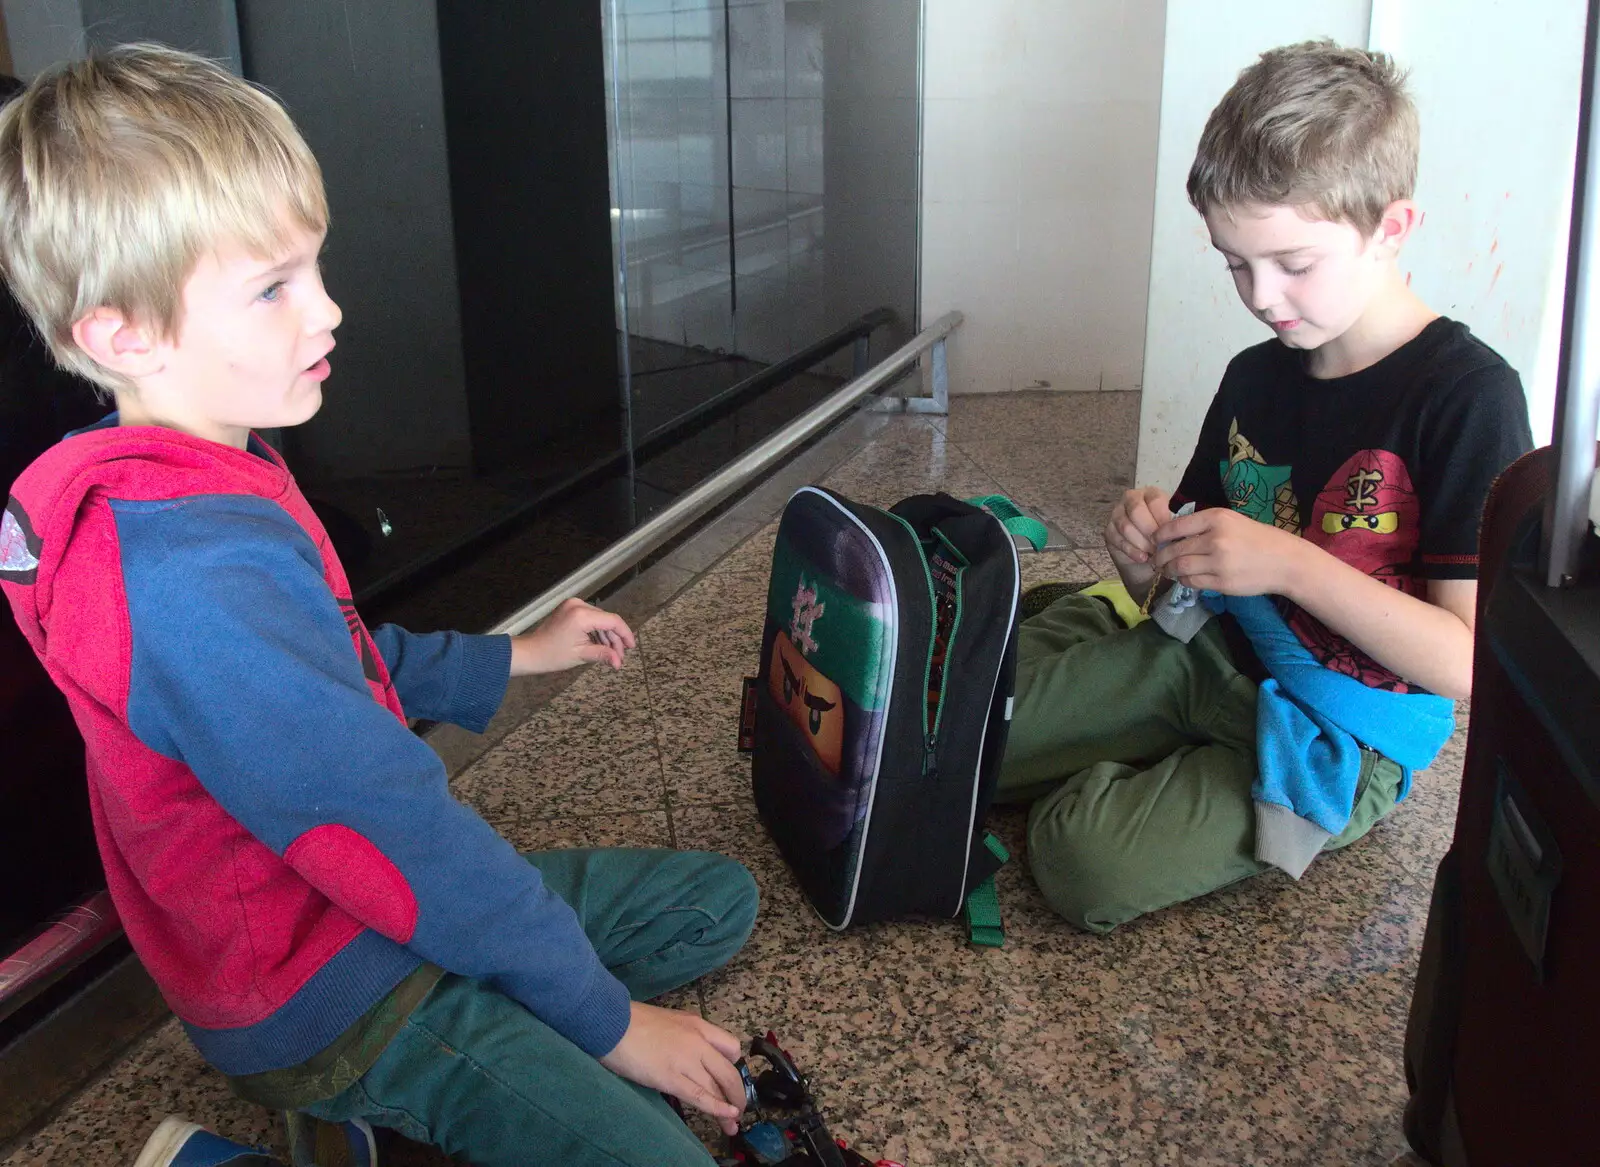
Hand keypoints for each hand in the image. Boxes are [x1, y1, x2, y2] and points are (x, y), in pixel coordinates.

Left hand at [509, 598, 636, 675]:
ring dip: (606, 636)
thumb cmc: (552, 655)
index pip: (612, 621)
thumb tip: (619, 662)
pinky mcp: (569, 608)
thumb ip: (603, 655)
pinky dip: (596, 631)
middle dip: (615, 639)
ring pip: (599, 619)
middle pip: (606, 620)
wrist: (530, 651)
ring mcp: (573, 605)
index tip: (631, 647)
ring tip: (611, 654)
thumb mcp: (581, 655)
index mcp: (582, 615)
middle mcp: (579, 605)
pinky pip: (590, 618)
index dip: (625, 634)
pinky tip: (600, 645)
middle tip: (619, 657)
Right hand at [598, 1002, 746, 1135]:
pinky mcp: (671, 1078)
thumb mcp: (669, 1020)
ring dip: (729, 1109)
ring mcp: (686, 1060)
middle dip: (737, 1094)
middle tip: (738, 1109)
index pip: (730, 1046)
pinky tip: (727, 1117)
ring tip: (732, 1125)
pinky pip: (701, 1096)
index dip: (732, 1066)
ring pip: (718, 1087)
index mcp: (697, 1024)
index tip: (727, 1080)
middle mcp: (698, 1041)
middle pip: (729, 1072)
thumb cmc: (632, 1021)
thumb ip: (684, 1036)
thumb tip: (687, 1055)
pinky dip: (717, 1109)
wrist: (611, 1021)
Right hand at [1104, 486, 1173, 566]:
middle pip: (1136, 511)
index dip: (1162, 518)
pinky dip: (1132, 551)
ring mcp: (1116, 514)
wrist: (1148, 554)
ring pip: (1126, 527)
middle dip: (1150, 531)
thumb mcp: (1173, 527)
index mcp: (1150, 494)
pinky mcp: (1109, 530)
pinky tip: (1142, 558)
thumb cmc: (1163, 536)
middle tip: (1160, 545)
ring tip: (1153, 553)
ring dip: (1141, 543)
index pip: (1154, 500)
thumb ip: (1174, 524)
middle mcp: (1130, 499)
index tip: (1170, 533)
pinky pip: (1118, 540)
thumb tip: (1176, 531)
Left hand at [1151, 506, 1309, 596]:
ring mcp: (1219, 563)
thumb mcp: (1231, 521)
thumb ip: (1203, 526)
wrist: (1285, 561)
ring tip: (1167, 570)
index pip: (1175, 527)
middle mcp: (1215, 539)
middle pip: (1174, 550)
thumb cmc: (1257, 538)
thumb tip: (1171, 535)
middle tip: (1156, 560)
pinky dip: (1184, 580)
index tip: (1155, 540)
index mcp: (1216, 518)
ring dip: (1169, 571)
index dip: (1159, 535)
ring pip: (1180, 568)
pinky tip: (1185, 578)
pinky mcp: (1222, 582)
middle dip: (1160, 557)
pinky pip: (1193, 582)